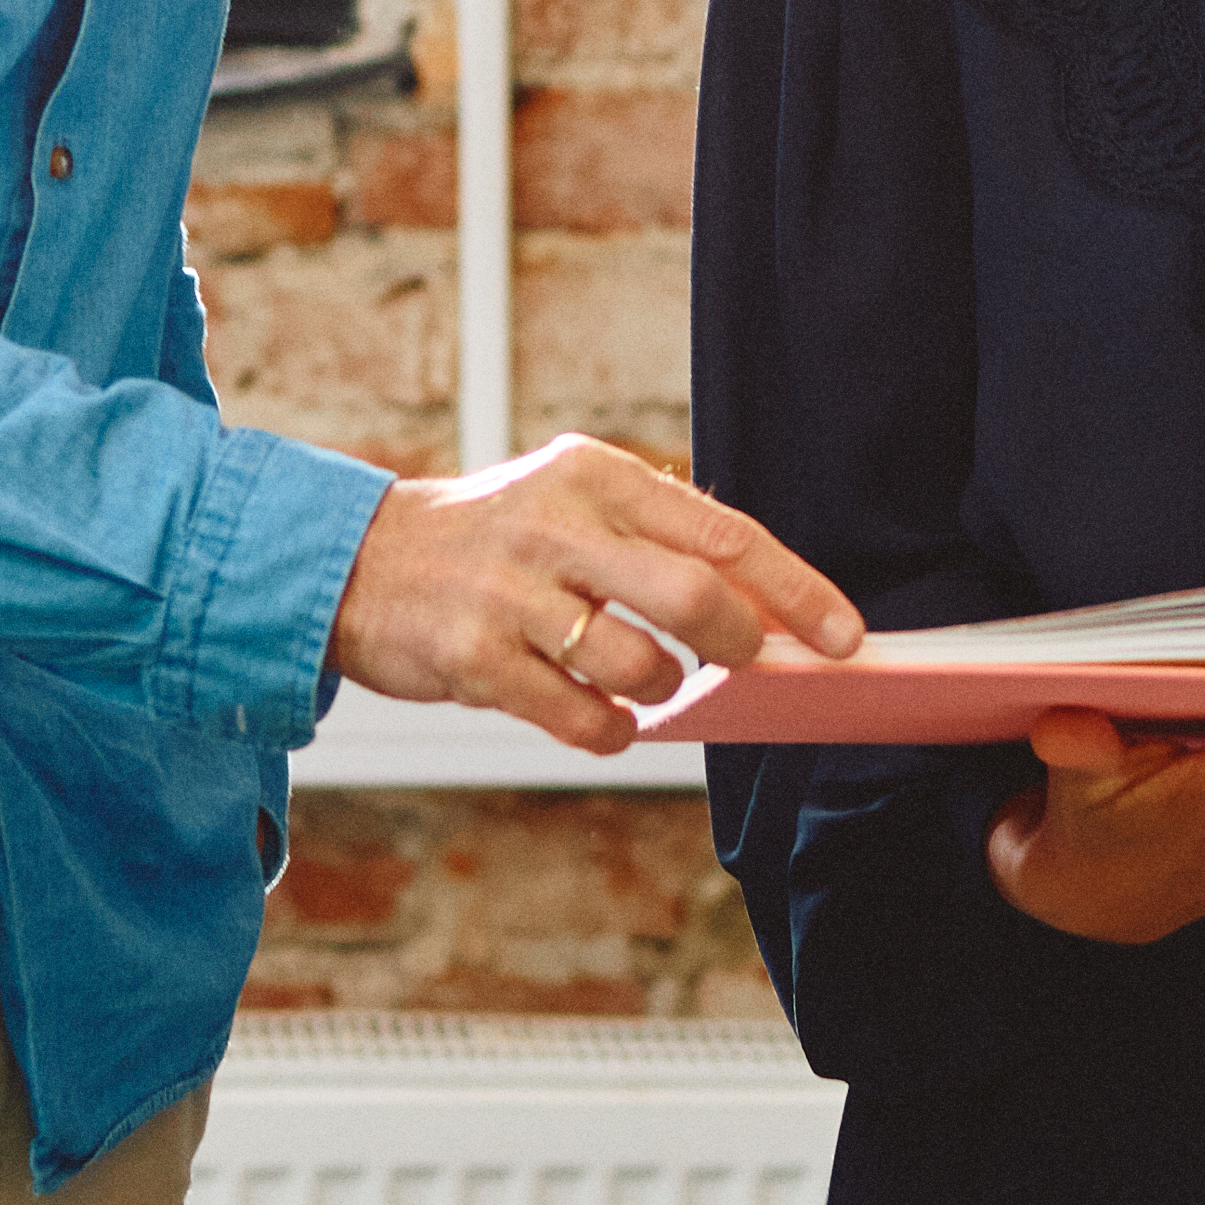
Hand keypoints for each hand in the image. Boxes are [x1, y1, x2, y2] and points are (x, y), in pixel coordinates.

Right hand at [328, 434, 865, 759]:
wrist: (362, 563)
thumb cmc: (494, 540)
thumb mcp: (571, 502)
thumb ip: (657, 539)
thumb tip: (765, 602)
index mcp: (595, 475)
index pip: (723, 531)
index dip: (795, 589)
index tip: (843, 635)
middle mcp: (555, 524)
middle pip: (691, 594)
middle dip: (737, 643)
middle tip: (744, 664)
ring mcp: (511, 592)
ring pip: (637, 663)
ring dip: (662, 690)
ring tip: (645, 683)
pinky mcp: (473, 656)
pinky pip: (577, 715)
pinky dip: (608, 730)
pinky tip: (603, 718)